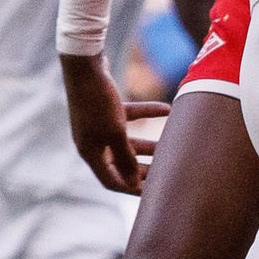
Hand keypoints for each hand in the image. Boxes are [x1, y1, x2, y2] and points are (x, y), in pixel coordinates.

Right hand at [62, 53, 170, 192]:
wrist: (85, 64)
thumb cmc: (98, 101)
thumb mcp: (115, 132)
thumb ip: (125, 157)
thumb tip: (134, 181)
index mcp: (90, 152)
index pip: (111, 180)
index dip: (131, 189)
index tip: (153, 194)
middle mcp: (93, 141)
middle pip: (121, 162)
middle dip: (144, 168)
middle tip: (167, 172)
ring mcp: (99, 124)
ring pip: (127, 140)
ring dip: (149, 143)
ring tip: (173, 143)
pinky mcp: (107, 108)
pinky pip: (129, 116)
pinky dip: (147, 113)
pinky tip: (168, 109)